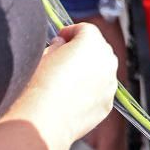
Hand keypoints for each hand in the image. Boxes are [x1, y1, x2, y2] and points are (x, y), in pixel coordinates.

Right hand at [3, 24, 116, 149]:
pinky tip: (72, 99)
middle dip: (83, 50)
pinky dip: (91, 91)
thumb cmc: (39, 86)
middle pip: (98, 48)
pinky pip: (101, 91)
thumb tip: (62, 44)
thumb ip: (58, 45)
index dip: (71, 32)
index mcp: (92, 42)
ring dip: (90, 71)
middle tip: (64, 58)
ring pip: (102, 70)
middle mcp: (107, 60)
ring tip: (67, 82)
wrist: (42, 120)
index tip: (61, 37)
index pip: (85, 29)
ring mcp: (110, 82)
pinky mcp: (108, 103)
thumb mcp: (43, 55)